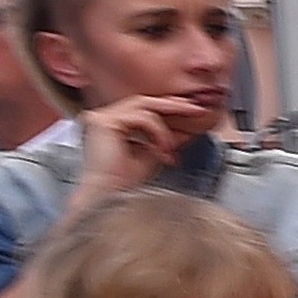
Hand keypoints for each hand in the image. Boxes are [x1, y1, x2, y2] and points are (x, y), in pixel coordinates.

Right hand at [71, 95, 214, 199]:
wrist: (109, 195)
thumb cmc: (124, 181)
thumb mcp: (152, 153)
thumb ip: (163, 139)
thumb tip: (183, 130)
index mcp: (111, 123)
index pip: (142, 108)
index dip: (167, 107)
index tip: (191, 111)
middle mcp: (104, 117)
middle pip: (144, 101)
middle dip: (173, 105)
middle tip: (196, 109)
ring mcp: (101, 117)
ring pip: (144, 107)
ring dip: (164, 128)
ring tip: (171, 147)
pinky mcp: (104, 122)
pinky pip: (142, 117)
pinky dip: (157, 132)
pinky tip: (161, 148)